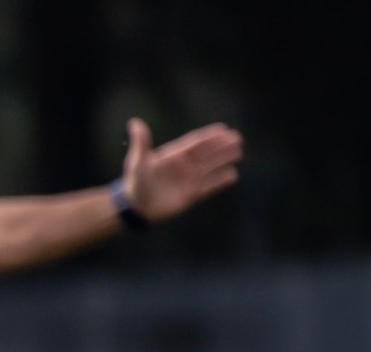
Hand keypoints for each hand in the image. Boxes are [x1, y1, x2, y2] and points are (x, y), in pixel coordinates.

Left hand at [122, 118, 242, 222]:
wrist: (134, 207)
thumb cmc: (134, 182)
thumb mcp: (137, 161)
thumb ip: (141, 143)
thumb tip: (134, 123)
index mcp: (174, 155)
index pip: (196, 143)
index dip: (209, 136)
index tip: (224, 129)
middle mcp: (184, 166)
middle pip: (208, 154)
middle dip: (222, 146)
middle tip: (238, 138)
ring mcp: (189, 180)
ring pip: (211, 168)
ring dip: (225, 160)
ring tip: (239, 153)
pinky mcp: (191, 196)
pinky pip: (210, 187)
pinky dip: (221, 182)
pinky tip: (233, 175)